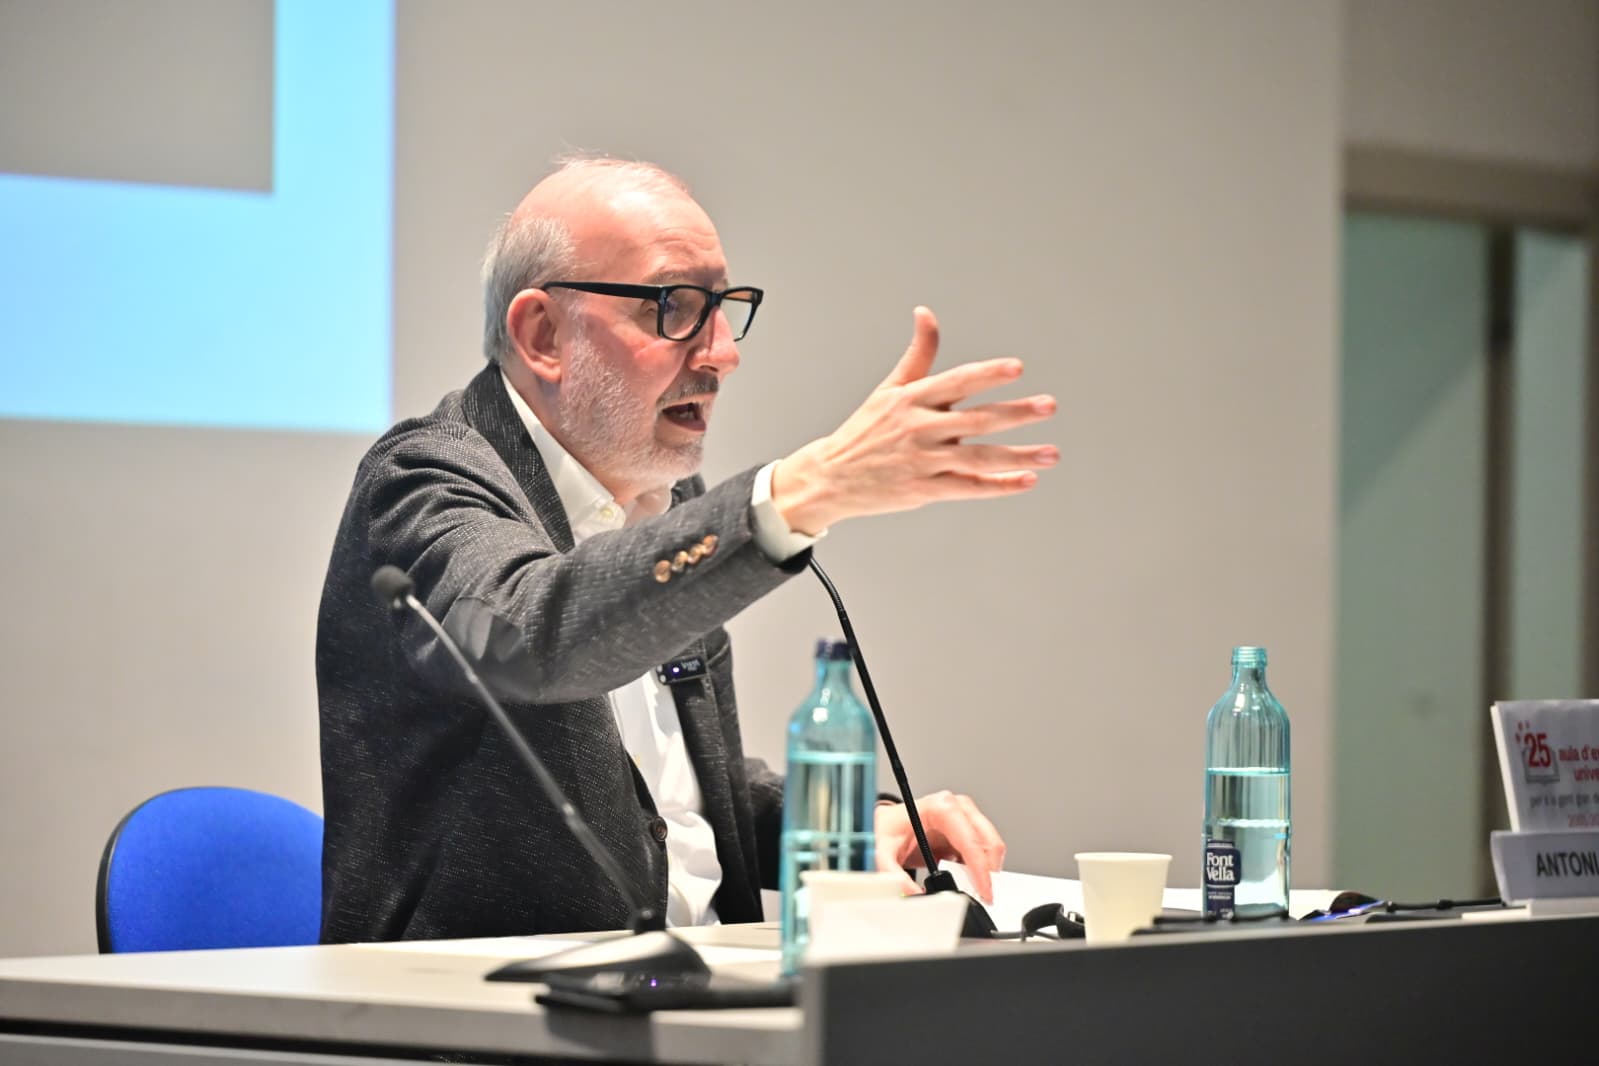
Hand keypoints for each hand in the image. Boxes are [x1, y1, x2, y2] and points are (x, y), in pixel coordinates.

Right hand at [771, 306, 1057, 533]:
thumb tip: (926, 312)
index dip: (987, 373)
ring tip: (1052, 453)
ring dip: (1019, 455)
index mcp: (912, 399)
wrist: (830, 477)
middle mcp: (919, 428)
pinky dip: (999, 485)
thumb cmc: (866, 431)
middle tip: (1049, 406)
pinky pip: (969, 487)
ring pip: (979, 457)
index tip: (1016, 368)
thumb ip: (918, 354)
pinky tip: (1027, 480)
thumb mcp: (889, 389)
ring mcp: (922, 461)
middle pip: (976, 420)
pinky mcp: (923, 490)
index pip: (956, 381)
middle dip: (1016, 413)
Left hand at [873, 790, 1006, 902]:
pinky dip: (980, 869)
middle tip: (980, 896)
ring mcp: (966, 816)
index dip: (981, 869)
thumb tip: (912, 893)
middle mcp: (958, 807)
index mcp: (941, 807)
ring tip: (970, 889)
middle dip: (989, 873)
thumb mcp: (882, 851)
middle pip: (989, 843)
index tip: (984, 892)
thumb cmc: (887, 830)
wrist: (886, 824)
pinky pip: (984, 852)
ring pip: (991, 848)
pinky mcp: (968, 829)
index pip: (971, 840)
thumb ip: (893, 874)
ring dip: (986, 871)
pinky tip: (965, 879)